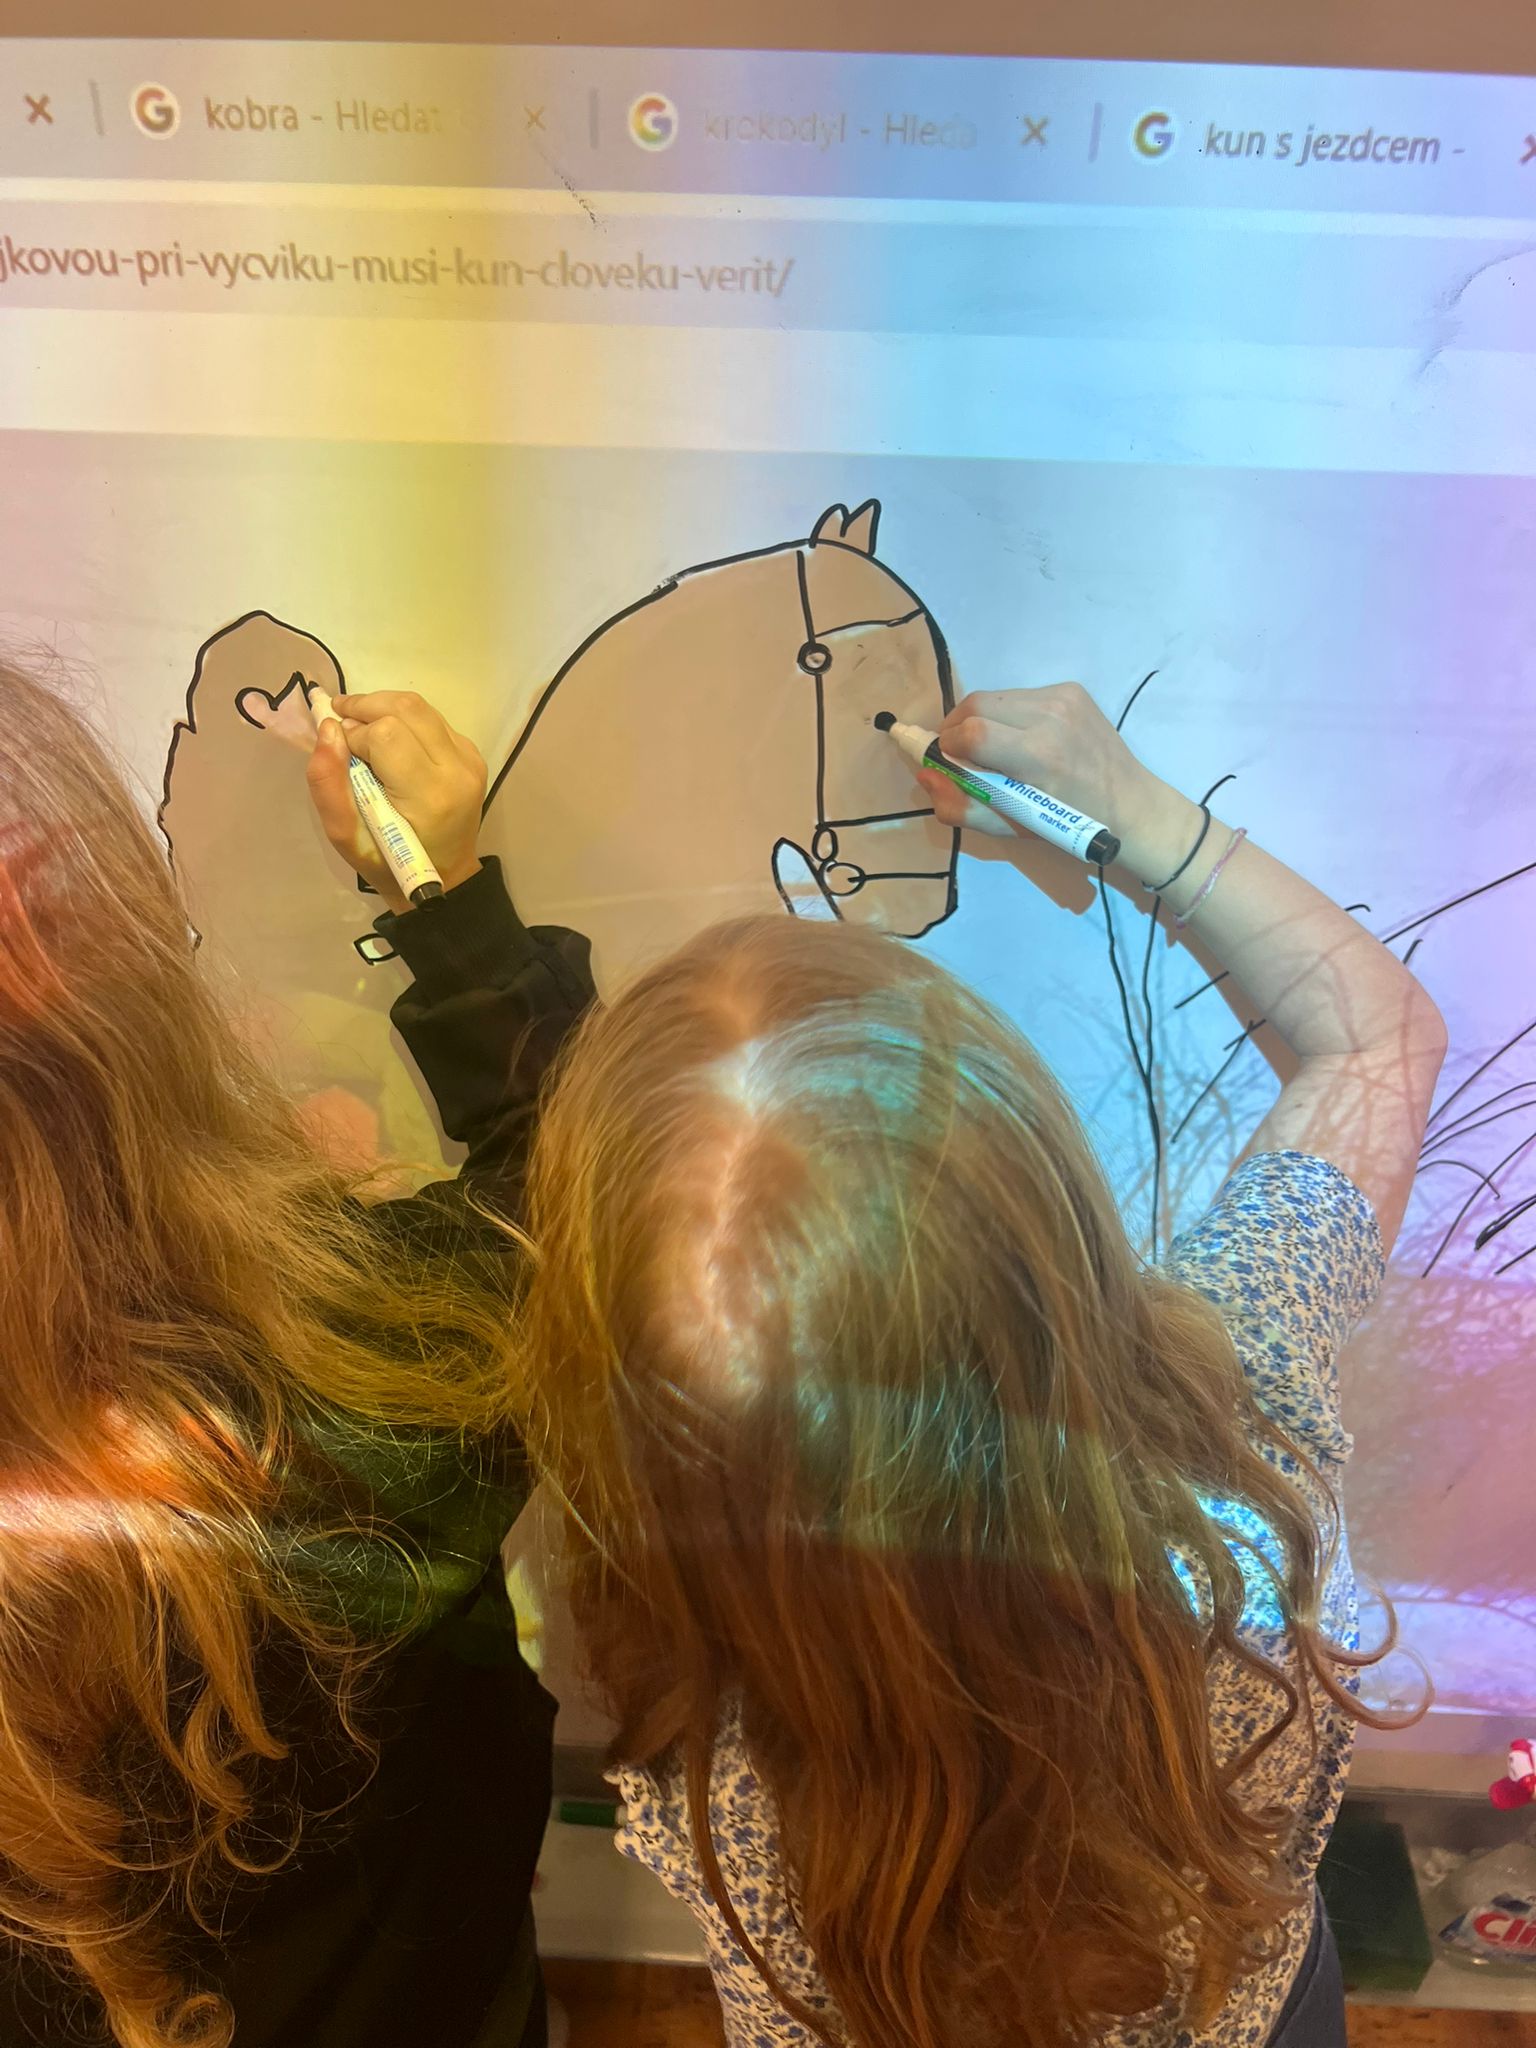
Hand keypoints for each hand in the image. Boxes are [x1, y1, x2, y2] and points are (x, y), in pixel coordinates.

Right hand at [306, 689, 486, 913]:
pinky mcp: (473, 755)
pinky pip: (432, 719)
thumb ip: (329, 785)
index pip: (385, 735)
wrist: (444, 877)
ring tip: (358, 726)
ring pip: (420, 707)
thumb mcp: (348, 838)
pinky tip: (387, 741)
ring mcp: (470, 760)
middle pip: (406, 708)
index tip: (340, 753)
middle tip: (340, 722)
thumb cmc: (389, 862)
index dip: (354, 735)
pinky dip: (403, 720)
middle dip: (365, 707)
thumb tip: (329, 729)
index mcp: (430, 796)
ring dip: (382, 707)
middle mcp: (458, 771)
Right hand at [918, 683, 1197, 881]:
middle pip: (975, 704)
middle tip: (958, 752)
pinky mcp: (1072, 689)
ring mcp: (1064, 698)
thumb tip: (925, 774)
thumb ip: (960, 804)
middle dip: (955, 727)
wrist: (1131, 805)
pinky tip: (1021, 737)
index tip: (947, 761)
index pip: (971, 732)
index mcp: (1039, 757)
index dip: (946, 744)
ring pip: (995, 696)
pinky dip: (1007, 714)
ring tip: (989, 746)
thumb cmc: (1070, 826)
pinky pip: (1019, 694)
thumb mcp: (1011, 827)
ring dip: (979, 719)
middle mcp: (1051, 717)